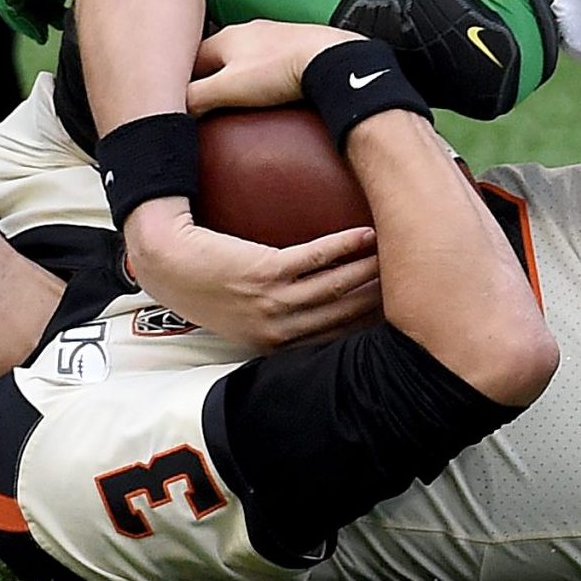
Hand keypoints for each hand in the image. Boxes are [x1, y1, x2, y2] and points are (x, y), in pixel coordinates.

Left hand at [123, 198, 380, 348]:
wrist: (165, 259)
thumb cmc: (201, 281)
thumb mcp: (243, 312)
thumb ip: (281, 315)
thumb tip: (323, 301)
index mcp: (273, 345)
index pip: (334, 338)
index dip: (370, 324)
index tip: (400, 309)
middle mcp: (276, 330)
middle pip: (343, 314)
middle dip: (381, 298)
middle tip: (415, 277)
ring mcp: (270, 303)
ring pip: (335, 288)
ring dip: (370, 270)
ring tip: (397, 252)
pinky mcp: (263, 273)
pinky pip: (315, 259)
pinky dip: (345, 246)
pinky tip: (367, 234)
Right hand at [187, 20, 364, 113]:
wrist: (330, 58)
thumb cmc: (278, 71)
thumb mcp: (228, 89)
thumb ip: (196, 97)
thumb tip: (175, 107)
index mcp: (226, 37)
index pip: (191, 58)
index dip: (183, 80)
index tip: (180, 97)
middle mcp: (248, 31)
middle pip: (218, 56)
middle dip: (209, 76)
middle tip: (205, 99)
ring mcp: (274, 36)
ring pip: (244, 56)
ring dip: (237, 74)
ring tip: (236, 96)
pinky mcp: (296, 46)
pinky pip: (269, 61)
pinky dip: (262, 74)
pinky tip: (269, 88)